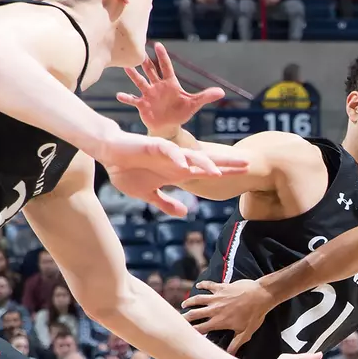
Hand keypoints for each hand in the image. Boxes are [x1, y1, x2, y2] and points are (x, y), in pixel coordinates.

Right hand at [96, 131, 246, 217]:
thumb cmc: (128, 171)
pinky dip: (175, 156)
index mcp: (177, 172)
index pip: (206, 172)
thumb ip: (166, 203)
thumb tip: (185, 213)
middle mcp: (176, 161)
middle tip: (247, 164)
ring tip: (217, 172)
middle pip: (206, 161)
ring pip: (190, 155)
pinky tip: (184, 164)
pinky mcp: (152, 145)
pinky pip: (167, 150)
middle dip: (225, 163)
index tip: (244, 175)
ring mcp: (166, 153)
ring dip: (204, 163)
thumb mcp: (148, 194)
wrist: (109, 154)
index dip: (225, 173)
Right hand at [115, 42, 227, 136]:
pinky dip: (126, 98)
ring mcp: (148, 94)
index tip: (157, 44)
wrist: (168, 126)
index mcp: (170, 83)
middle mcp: (157, 86)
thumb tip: (222, 92)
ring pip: (140, 82)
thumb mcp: (194, 104)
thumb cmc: (181, 113)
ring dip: (134, 75)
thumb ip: (206, 96)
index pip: (166, 67)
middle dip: (145, 61)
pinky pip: (133, 100)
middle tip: (138, 50)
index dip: (162, 56)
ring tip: (126, 67)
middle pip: (151, 71)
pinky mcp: (142, 105)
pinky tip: (119, 95)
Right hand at [184, 278, 271, 351]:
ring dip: (189, 301)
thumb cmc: (255, 315)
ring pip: (198, 299)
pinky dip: (202, 285)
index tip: (185, 333)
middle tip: (178, 319)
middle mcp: (214, 310)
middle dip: (185, 317)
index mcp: (219, 322)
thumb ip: (235, 344)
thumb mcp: (245, 333)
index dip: (191, 331)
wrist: (261, 296)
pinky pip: (208, 285)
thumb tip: (229, 356)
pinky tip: (198, 285)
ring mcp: (217, 297)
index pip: (200, 328)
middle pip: (194, 314)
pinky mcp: (221, 287)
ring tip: (184, 304)